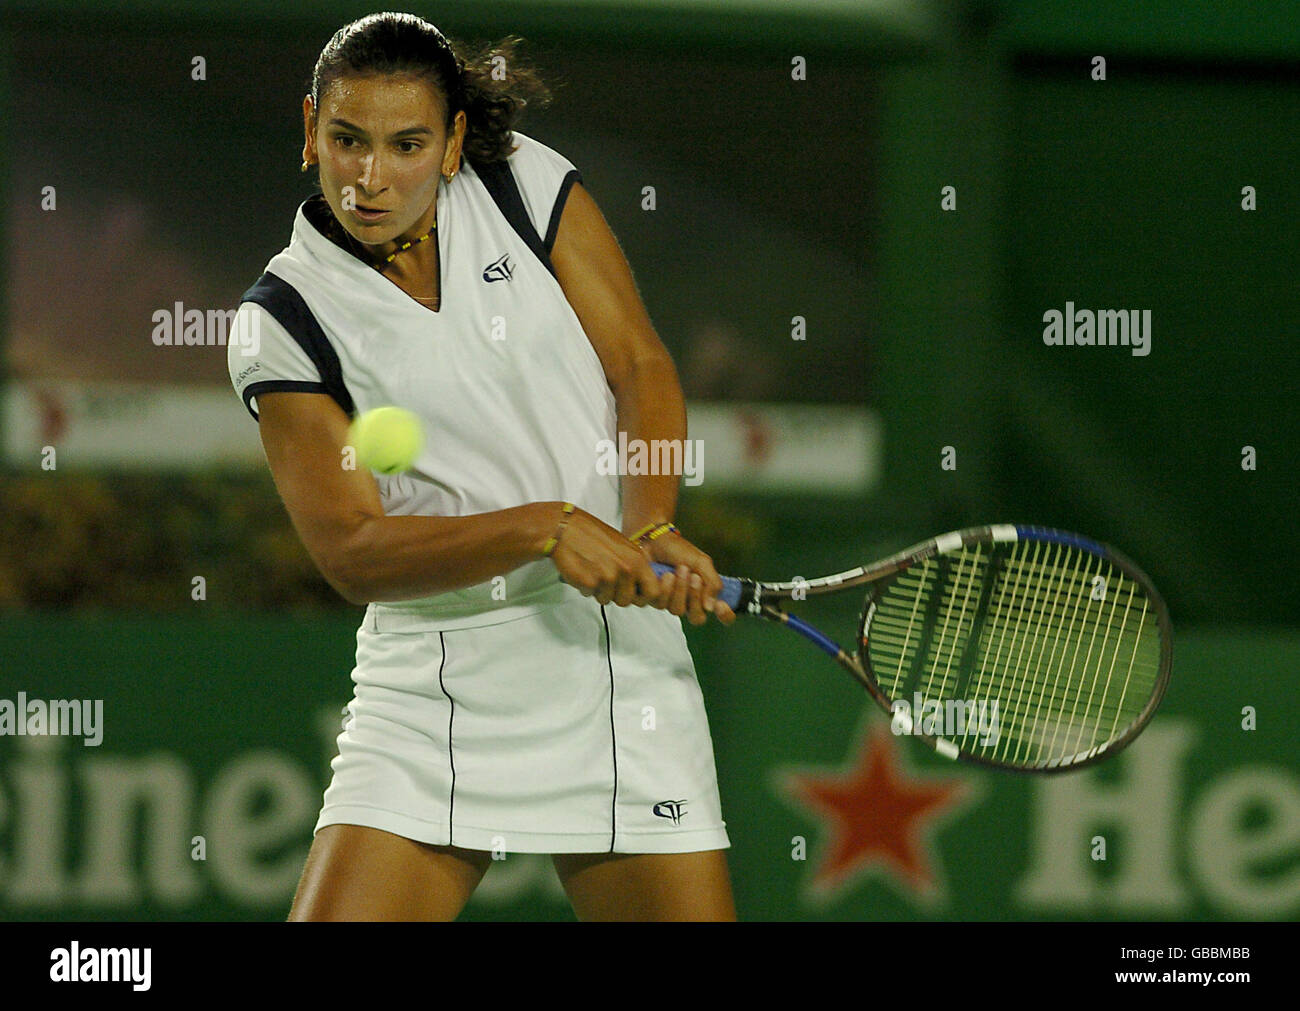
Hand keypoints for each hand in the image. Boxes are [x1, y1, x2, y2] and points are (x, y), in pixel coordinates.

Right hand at [545, 505, 661, 606]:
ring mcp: (608, 577)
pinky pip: (590, 595)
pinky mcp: (590, 583)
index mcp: (637, 560)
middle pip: (627, 601)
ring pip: (607, 599)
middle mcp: (626, 569)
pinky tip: (583, 571)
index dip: (644, 598)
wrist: (566, 529)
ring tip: (593, 571)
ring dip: (599, 591)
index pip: (654, 593)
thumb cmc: (593, 536)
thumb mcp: (624, 547)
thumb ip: (635, 567)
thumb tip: (642, 588)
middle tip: (606, 581)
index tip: (636, 595)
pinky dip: (585, 587)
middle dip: (615, 595)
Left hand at [639, 530, 735, 625]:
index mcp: (705, 594)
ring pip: (677, 610)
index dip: (725, 616)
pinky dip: (665, 587)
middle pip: (697, 618)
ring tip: (680, 569)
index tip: (721, 606)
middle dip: (695, 598)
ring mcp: (671, 602)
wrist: (654, 540)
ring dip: (680, 588)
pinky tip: (665, 574)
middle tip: (695, 577)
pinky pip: (661, 604)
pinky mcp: (654, 599)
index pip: (722, 615)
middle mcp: (689, 602)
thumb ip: (712, 583)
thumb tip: (711, 607)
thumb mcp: (702, 562)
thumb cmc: (679, 551)